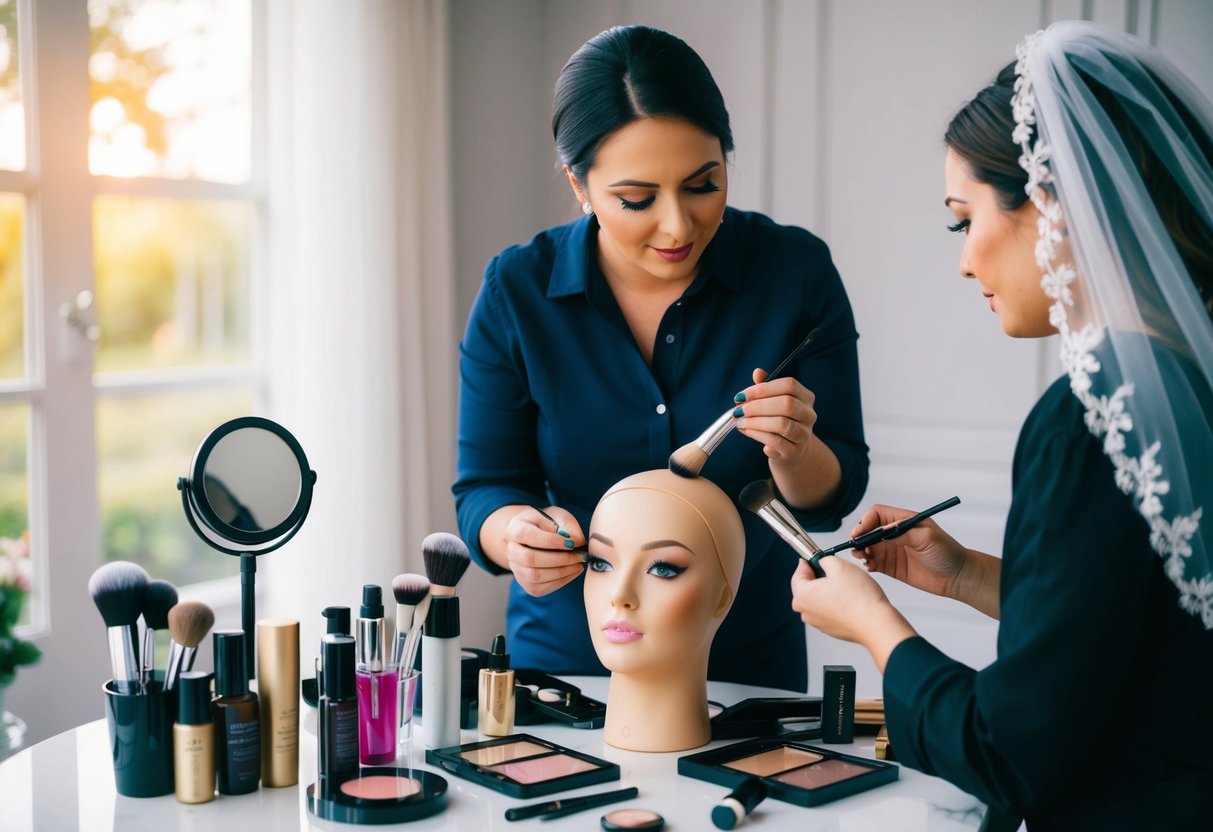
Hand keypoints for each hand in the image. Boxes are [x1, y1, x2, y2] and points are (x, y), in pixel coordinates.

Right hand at [504, 506, 585, 596]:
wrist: (539, 535)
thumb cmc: (550, 524)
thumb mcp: (559, 516)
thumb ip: (568, 527)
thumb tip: (578, 543)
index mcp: (516, 528)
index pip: (529, 536)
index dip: (551, 542)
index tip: (571, 544)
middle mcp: (511, 550)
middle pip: (530, 559)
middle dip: (559, 559)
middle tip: (580, 556)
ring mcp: (516, 569)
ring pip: (535, 576)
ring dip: (562, 572)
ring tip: (579, 564)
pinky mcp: (525, 583)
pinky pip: (540, 588)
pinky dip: (560, 581)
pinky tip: (573, 571)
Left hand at [733, 368, 817, 461]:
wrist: (791, 451)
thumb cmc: (779, 420)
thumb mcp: (773, 402)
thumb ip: (766, 386)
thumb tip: (757, 372)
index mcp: (806, 397)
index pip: (790, 385)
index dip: (763, 388)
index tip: (741, 395)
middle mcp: (809, 414)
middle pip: (787, 404)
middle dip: (758, 406)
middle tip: (738, 410)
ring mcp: (804, 434)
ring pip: (782, 424)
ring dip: (756, 421)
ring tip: (739, 421)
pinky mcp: (794, 451)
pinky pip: (775, 441)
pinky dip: (756, 434)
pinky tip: (745, 430)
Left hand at [789, 557, 915, 670]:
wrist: (876, 624)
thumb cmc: (860, 599)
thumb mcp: (839, 565)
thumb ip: (824, 559)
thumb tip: (821, 561)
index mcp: (802, 596)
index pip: (798, 573)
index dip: (809, 562)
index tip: (817, 558)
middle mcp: (806, 612)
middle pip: (807, 587)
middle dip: (819, 577)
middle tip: (836, 572)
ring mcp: (817, 622)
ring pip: (819, 598)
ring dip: (828, 591)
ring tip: (847, 587)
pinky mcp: (830, 628)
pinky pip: (828, 610)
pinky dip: (836, 603)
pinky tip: (850, 599)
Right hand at [850, 504, 966, 598]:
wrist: (957, 577)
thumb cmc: (947, 552)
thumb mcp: (928, 537)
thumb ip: (904, 532)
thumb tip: (883, 532)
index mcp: (904, 521)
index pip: (877, 514)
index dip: (865, 521)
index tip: (860, 534)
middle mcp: (895, 534)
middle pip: (868, 530)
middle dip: (860, 538)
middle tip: (857, 548)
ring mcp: (892, 550)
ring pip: (868, 547)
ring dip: (861, 551)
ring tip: (863, 558)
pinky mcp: (891, 566)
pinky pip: (873, 562)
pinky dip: (867, 563)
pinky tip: (870, 567)